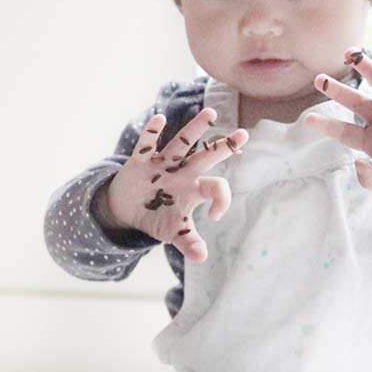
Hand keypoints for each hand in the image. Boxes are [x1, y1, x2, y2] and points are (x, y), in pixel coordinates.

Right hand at [106, 108, 249, 261]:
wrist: (127, 208)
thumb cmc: (158, 217)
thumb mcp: (174, 232)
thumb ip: (189, 242)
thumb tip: (201, 258)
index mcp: (195, 189)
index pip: (216, 188)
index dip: (221, 200)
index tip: (215, 217)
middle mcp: (183, 172)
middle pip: (207, 157)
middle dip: (224, 147)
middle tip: (244, 135)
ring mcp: (163, 164)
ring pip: (182, 143)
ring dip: (195, 129)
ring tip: (211, 113)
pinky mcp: (141, 161)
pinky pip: (147, 144)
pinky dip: (151, 132)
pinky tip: (158, 118)